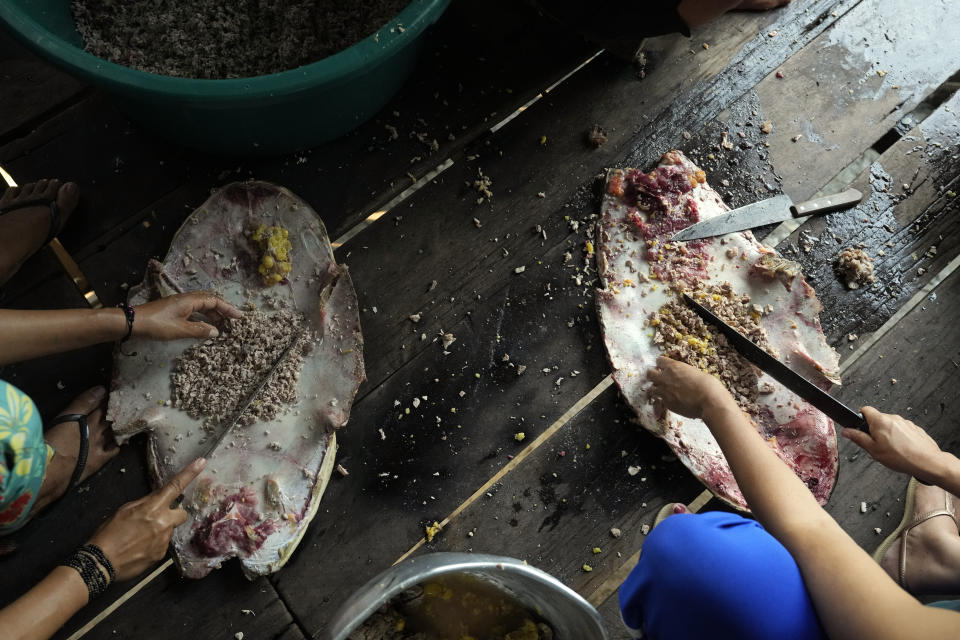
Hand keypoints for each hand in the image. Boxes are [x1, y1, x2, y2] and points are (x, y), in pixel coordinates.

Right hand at [87, 458, 205, 581]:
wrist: (101, 562)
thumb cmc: (109, 533)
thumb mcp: (124, 510)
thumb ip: (145, 503)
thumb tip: (156, 500)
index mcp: (153, 507)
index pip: (175, 486)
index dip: (190, 473)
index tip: (202, 462)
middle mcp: (164, 523)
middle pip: (182, 513)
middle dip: (173, 514)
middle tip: (157, 519)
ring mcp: (164, 540)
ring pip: (170, 530)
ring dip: (160, 531)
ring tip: (139, 538)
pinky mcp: (160, 555)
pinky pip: (162, 545)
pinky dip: (154, 544)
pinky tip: (139, 548)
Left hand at [132, 292, 241, 340]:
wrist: (133, 322)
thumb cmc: (157, 325)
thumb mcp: (181, 330)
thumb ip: (200, 330)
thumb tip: (216, 332)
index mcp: (190, 300)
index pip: (214, 301)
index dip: (228, 308)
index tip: (239, 317)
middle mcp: (186, 299)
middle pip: (209, 301)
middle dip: (222, 310)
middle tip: (232, 321)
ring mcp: (179, 304)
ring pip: (201, 306)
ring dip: (212, 314)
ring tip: (221, 324)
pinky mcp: (173, 310)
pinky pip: (194, 310)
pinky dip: (202, 317)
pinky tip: (204, 325)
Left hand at [646, 356, 732, 418]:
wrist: (709, 400)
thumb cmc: (708, 385)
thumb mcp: (695, 372)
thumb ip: (684, 374)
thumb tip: (683, 378)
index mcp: (673, 367)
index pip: (659, 361)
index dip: (661, 364)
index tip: (663, 367)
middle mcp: (665, 378)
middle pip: (649, 374)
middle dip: (653, 375)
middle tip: (657, 378)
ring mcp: (664, 391)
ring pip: (651, 389)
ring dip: (656, 389)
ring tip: (661, 392)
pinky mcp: (666, 404)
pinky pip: (660, 401)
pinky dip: (663, 401)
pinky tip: (670, 402)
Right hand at [842, 408, 945, 481]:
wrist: (927, 462)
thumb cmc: (901, 457)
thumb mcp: (873, 450)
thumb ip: (858, 438)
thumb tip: (846, 431)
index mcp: (880, 420)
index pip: (865, 410)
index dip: (860, 418)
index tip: (861, 429)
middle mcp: (893, 418)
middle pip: (878, 419)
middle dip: (875, 430)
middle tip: (877, 445)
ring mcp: (906, 423)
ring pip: (891, 426)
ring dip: (889, 435)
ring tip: (892, 451)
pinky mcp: (915, 429)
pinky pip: (903, 431)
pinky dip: (901, 438)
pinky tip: (902, 450)